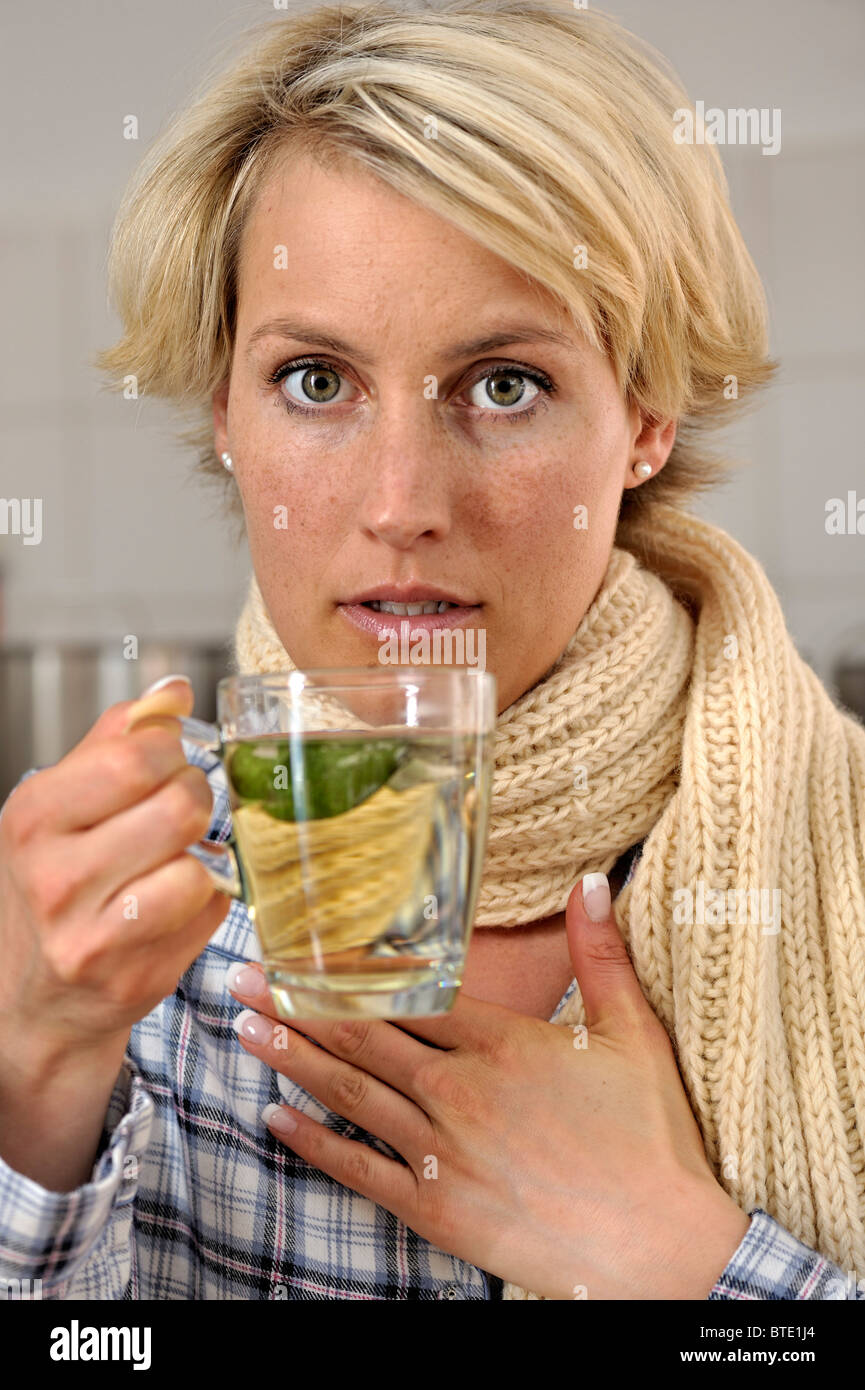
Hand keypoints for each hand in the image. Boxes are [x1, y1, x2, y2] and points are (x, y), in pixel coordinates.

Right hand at [0, 676, 228, 1060]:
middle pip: (181, 808)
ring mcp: (94, 936)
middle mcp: (56, 878)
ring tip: (174, 858)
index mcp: (35, 817)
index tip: (166, 761)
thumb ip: (118, 739)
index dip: (172, 750)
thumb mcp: (61, 802)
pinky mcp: (136, 979)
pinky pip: (209, 914)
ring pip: (198, 867)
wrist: (30, 996)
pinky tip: (175, 903)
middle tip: (178, 809)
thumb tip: (175, 692)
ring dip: (202, 856)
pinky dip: (206, 900)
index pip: (138, 756)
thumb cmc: (56, 879)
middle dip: (195, 799)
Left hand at [227, 875, 750, 1298]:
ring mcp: (443, 1151)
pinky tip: (274, 1118)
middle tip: (243, 976)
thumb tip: (589, 880)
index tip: (304, 945)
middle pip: (361, 1035)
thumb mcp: (634, 1033)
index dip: (349, 966)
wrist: (662, 1249)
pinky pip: (359, 1169)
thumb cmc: (651, 1139)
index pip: (408, 990)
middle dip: (295, 1002)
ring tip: (244, 1027)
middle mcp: (460, 1090)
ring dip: (291, 1058)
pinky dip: (312, 1143)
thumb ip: (601, 954)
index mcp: (502, 1042)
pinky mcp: (437, 1208)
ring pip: (350, 1093)